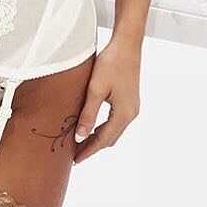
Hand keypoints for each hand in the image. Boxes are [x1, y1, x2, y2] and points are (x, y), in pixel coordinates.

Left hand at [72, 37, 141, 163]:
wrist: (127, 45)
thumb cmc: (111, 64)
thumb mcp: (95, 89)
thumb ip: (88, 114)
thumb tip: (80, 137)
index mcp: (124, 114)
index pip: (104, 140)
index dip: (89, 151)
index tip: (76, 161)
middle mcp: (131, 114)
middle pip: (110, 138)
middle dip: (93, 147)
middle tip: (75, 154)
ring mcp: (131, 107)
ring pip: (113, 130)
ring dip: (98, 137)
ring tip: (80, 142)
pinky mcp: (129, 100)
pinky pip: (115, 121)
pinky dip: (103, 127)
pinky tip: (91, 126)